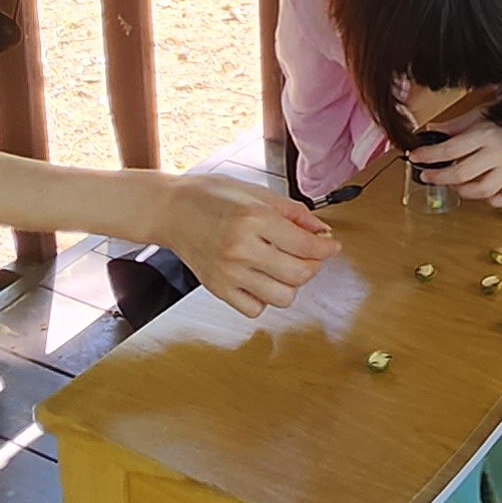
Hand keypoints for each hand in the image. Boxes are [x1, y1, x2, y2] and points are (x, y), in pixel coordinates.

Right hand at [158, 178, 335, 317]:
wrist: (170, 211)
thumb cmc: (210, 197)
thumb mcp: (256, 193)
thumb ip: (293, 214)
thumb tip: (321, 232)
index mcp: (254, 220)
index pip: (306, 246)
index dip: (327, 248)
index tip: (331, 246)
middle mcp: (241, 249)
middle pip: (299, 275)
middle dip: (313, 266)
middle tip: (310, 255)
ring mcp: (229, 273)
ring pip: (282, 298)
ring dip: (290, 284)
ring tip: (283, 267)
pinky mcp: (218, 289)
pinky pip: (255, 309)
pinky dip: (264, 298)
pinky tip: (260, 279)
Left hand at [407, 109, 501, 212]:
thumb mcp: (481, 113)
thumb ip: (456, 125)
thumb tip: (431, 131)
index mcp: (486, 134)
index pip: (450, 149)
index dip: (429, 155)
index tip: (415, 157)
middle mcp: (499, 153)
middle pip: (462, 174)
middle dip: (439, 177)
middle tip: (427, 175)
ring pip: (482, 190)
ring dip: (462, 191)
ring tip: (453, 184)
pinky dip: (492, 201)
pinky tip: (482, 194)